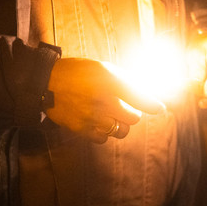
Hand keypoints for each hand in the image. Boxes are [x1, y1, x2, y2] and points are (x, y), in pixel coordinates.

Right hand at [45, 58, 164, 142]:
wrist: (46, 83)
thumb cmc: (77, 72)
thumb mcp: (102, 67)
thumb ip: (124, 80)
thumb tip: (144, 91)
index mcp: (110, 80)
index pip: (140, 97)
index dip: (153, 105)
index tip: (160, 109)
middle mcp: (103, 100)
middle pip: (134, 118)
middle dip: (132, 112)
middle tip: (123, 106)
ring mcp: (93, 117)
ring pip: (121, 131)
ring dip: (121, 124)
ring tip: (111, 115)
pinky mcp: (83, 129)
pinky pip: (104, 138)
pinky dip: (104, 132)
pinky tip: (97, 121)